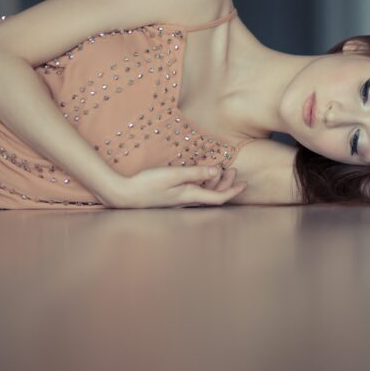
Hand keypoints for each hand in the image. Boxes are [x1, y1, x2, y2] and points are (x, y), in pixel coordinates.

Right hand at [105, 165, 246, 208]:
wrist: (124, 195)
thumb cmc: (147, 184)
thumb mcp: (173, 175)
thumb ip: (196, 172)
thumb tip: (217, 170)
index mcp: (190, 196)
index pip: (219, 197)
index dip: (234, 191)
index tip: (245, 183)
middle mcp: (187, 201)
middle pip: (213, 195)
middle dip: (226, 184)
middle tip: (233, 170)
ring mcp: (180, 200)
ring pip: (204, 193)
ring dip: (214, 182)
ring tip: (219, 169)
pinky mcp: (172, 197)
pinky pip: (194, 192)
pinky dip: (202, 183)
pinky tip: (199, 174)